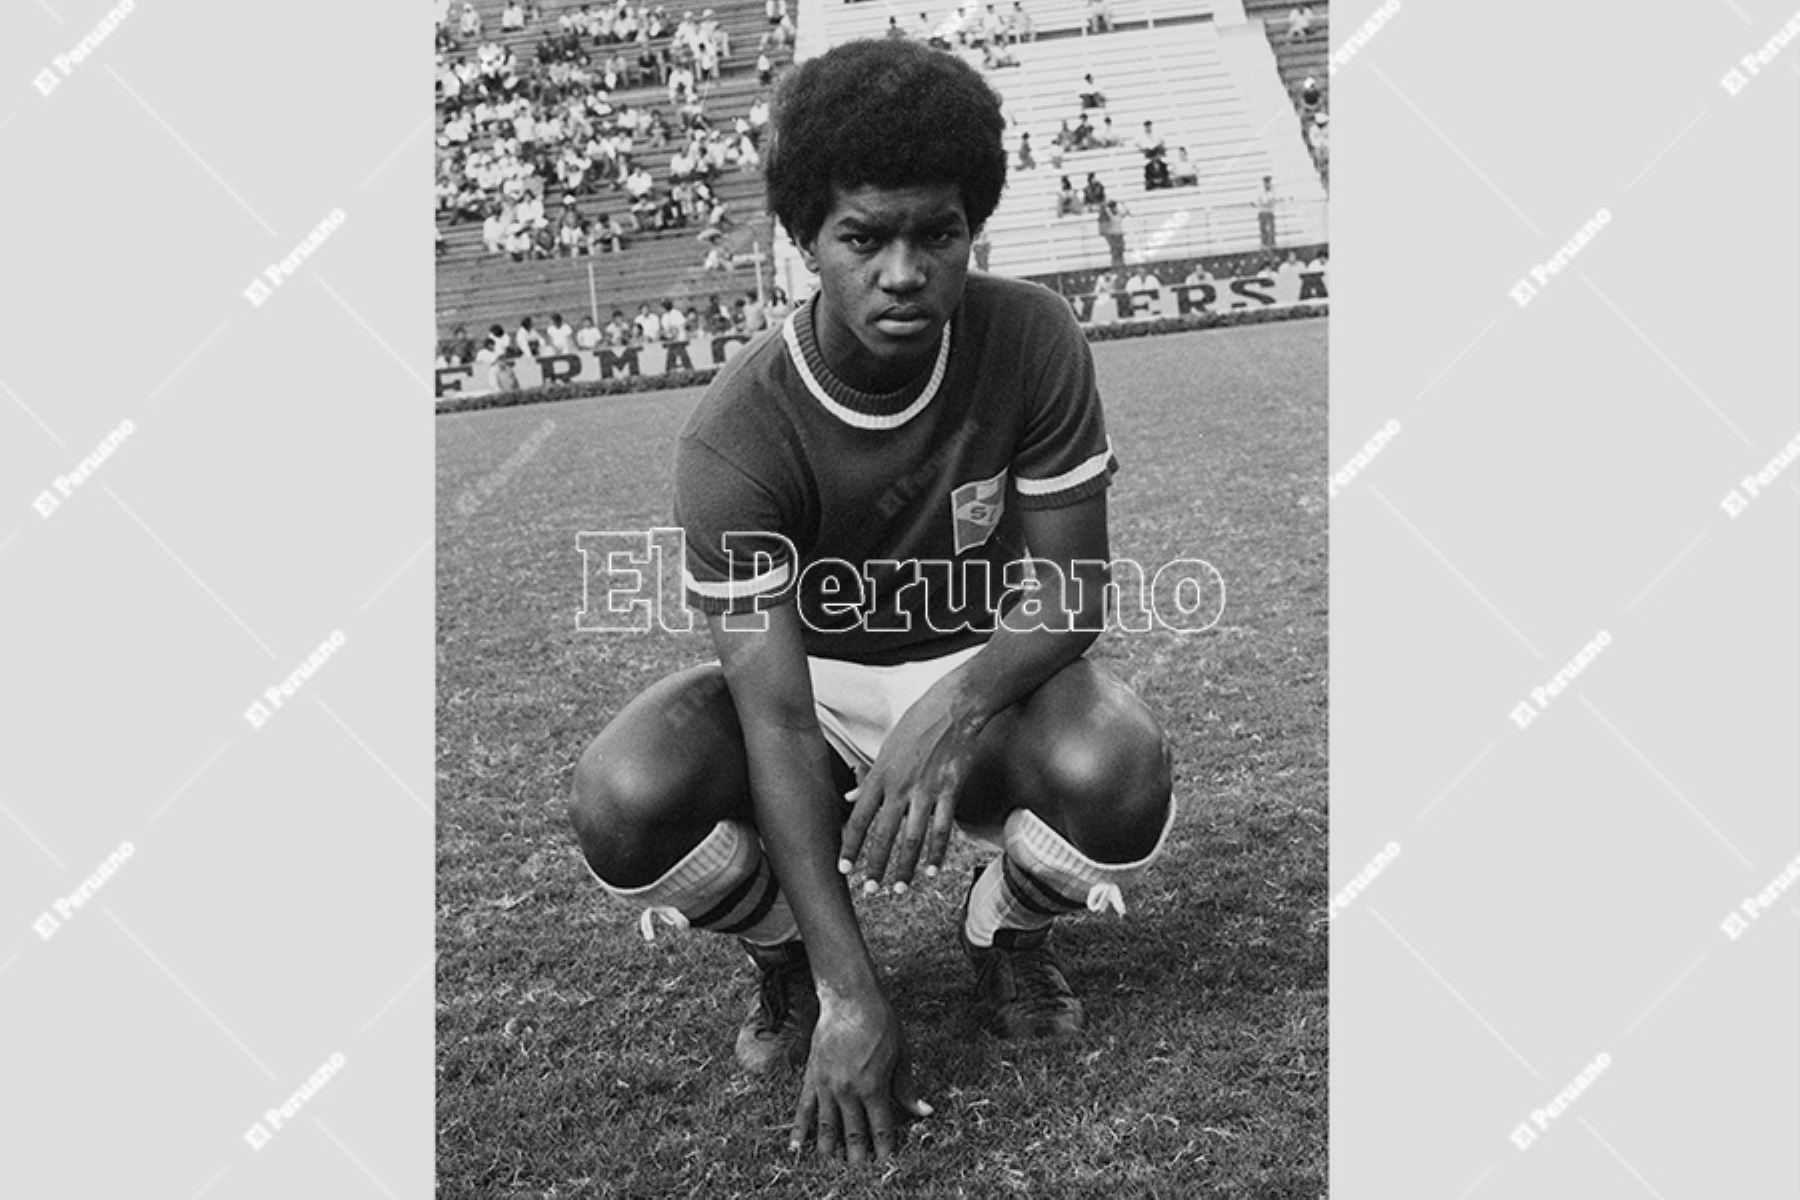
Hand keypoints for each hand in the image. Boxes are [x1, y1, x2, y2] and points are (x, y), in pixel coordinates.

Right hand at [790, 984, 930, 1162]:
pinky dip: (799, 1130)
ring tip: (830, 1170)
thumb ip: (907, 1087)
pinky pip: (803, 1108)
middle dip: (857, 1157)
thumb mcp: (902, 1055)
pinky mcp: (812, 1077)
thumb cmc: (881, 1024)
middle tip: (859, 1177)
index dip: (885, 1149)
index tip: (887, 1166)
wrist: (850, 999)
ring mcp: (827, 1085)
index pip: (881, 1128)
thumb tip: (924, 1112)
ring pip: (826, 1126)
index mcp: (874, 1087)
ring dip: (829, 1150)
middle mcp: (848, 1091)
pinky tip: (797, 1149)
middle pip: (853, 1133)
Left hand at [837, 684, 978, 889]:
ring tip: (899, 889)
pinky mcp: (949, 791)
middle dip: (875, 867)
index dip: (849, 847)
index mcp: (880, 776)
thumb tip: (849, 796)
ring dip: (904, 868)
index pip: (858, 819)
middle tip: (870, 891)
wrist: (953, 708)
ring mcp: (926, 791)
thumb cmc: (916, 725)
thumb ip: (869, 777)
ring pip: (913, 839)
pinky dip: (936, 853)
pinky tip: (931, 870)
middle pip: (883, 836)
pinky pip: (942, 829)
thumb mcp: (886, 749)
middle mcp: (899, 787)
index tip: (843, 869)